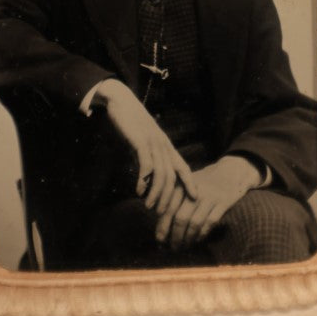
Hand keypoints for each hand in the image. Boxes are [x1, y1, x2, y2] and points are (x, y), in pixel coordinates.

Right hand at [92, 79, 197, 211]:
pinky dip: (144, 180)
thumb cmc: (131, 124)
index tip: (196, 198)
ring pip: (161, 173)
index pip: (183, 167)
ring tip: (149, 206)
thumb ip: (148, 158)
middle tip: (163, 213)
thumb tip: (147, 178)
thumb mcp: (143, 142)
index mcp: (166, 146)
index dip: (191, 183)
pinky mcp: (141, 141)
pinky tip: (139, 190)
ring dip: (156, 193)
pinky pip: (147, 164)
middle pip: (173, 176)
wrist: (120, 102)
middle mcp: (163, 145)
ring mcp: (153, 143)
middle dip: (169, 197)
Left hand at [156, 156, 262, 249]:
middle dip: (174, 236)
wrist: (231, 170)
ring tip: (183, 247)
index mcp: (183, 185)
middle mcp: (195, 190)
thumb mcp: (188, 183)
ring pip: (195, 222)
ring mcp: (210, 196)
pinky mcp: (224, 202)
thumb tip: (160, 223)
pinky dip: (202, 234)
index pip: (169, 208)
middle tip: (172, 248)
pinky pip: (210, 222)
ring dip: (188, 238)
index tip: (159, 240)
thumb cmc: (205, 181)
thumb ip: (175, 198)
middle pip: (180, 217)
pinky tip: (197, 240)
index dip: (163, 226)